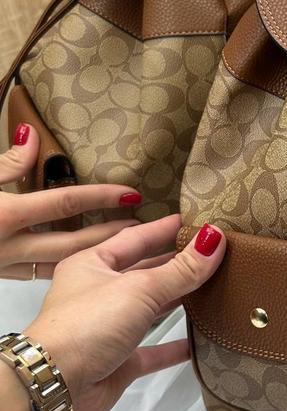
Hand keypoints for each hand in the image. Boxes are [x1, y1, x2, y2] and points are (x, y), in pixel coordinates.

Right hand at [0, 122, 143, 279]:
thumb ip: (7, 162)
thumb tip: (31, 133)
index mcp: (5, 214)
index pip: (65, 203)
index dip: (101, 198)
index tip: (133, 194)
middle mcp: (9, 245)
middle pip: (73, 243)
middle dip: (112, 237)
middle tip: (148, 229)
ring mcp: (5, 266)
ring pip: (61, 265)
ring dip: (97, 261)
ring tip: (132, 253)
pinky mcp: (0, 277)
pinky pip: (40, 276)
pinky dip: (68, 271)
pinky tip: (91, 267)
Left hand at [24, 215, 225, 410]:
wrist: (56, 387)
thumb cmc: (87, 325)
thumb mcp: (140, 288)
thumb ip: (181, 269)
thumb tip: (214, 239)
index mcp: (92, 264)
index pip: (136, 237)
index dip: (165, 228)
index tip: (194, 220)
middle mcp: (99, 293)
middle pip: (145, 272)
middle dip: (176, 262)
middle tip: (211, 251)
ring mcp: (109, 328)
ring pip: (150, 308)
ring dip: (179, 299)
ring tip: (213, 286)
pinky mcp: (119, 360)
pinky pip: (153, 349)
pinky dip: (176, 346)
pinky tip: (200, 340)